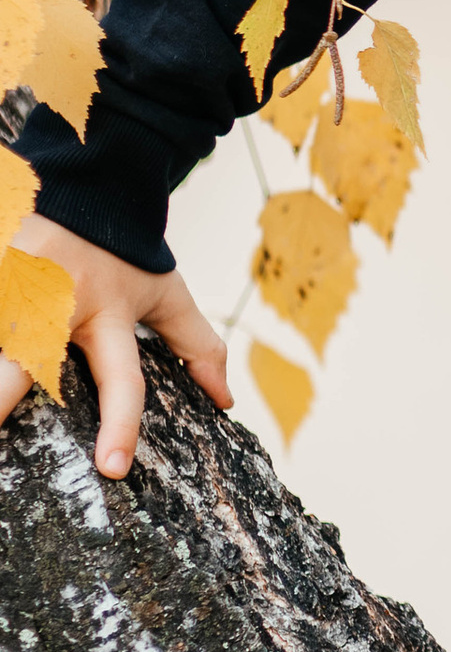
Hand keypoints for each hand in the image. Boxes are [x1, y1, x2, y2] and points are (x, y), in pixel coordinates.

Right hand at [0, 211, 232, 478]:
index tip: (112, 469)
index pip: (121, 378)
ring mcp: (15, 285)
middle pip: (27, 361)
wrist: (86, 182)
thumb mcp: (165, 292)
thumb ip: (196, 344)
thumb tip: (226, 402)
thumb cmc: (122, 249)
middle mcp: (59, 305)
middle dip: (1, 399)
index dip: (121, 424)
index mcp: (107, 316)